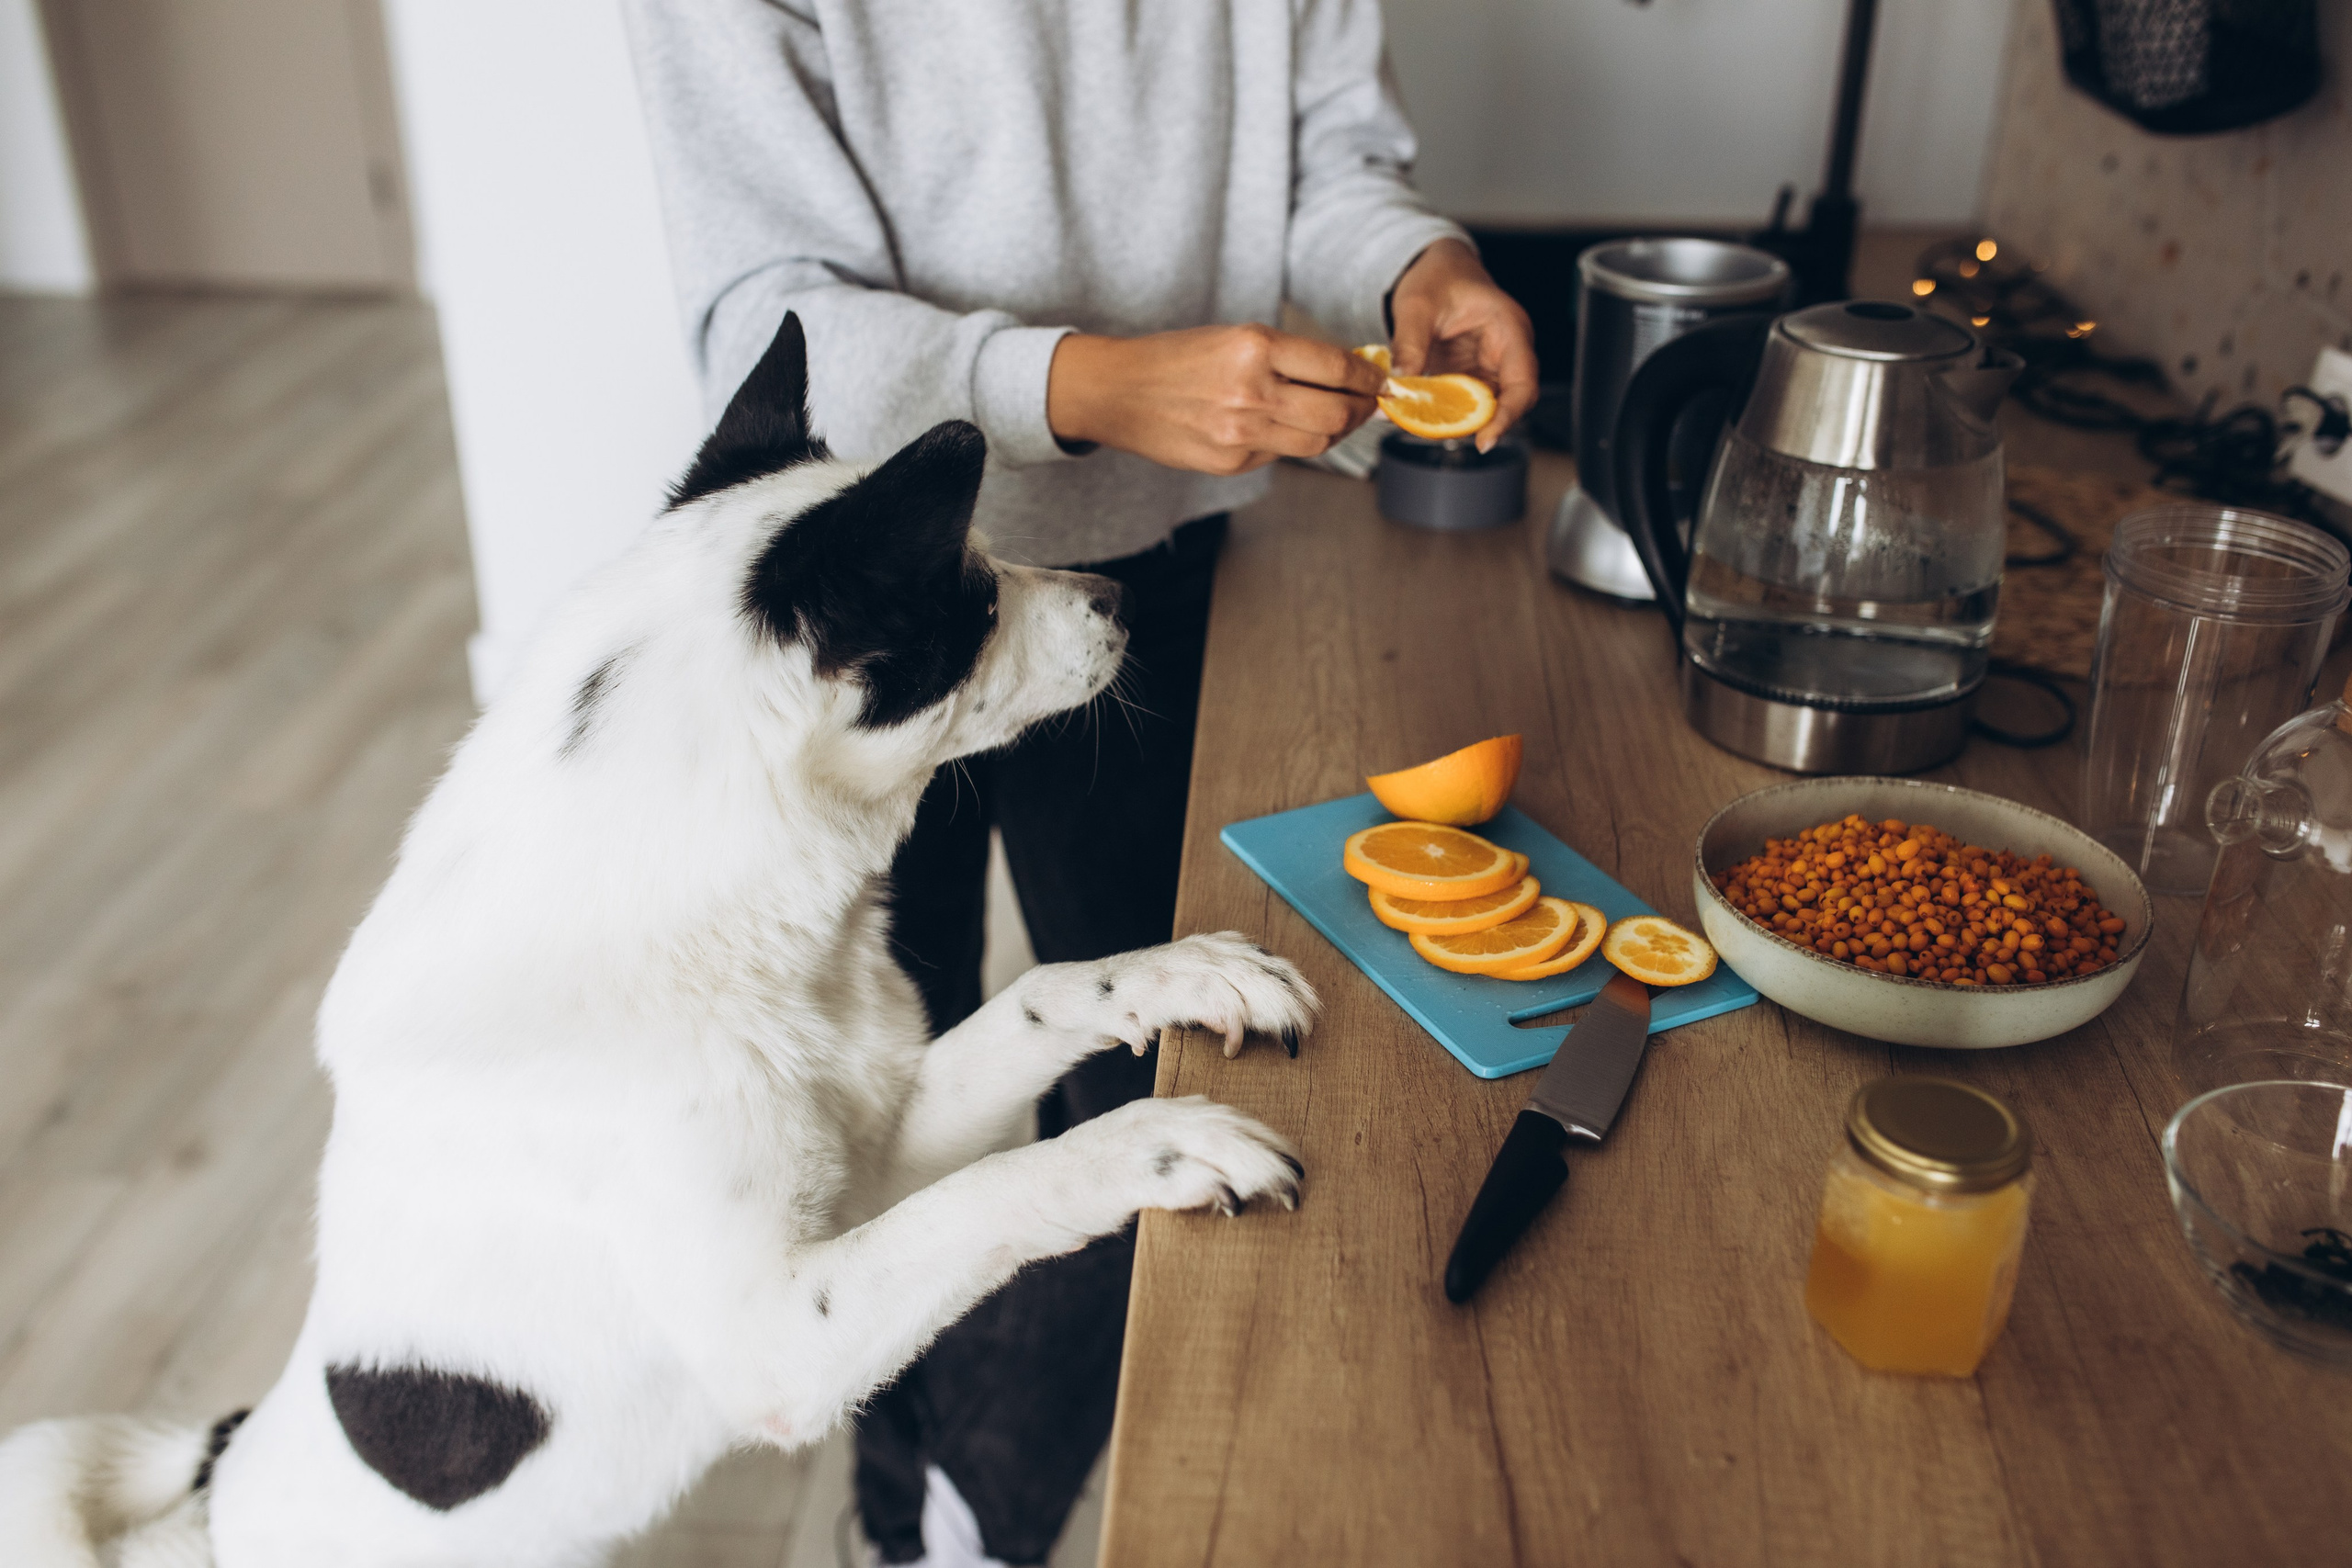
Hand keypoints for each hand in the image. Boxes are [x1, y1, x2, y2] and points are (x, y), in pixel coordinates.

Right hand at [1047, 324, 1381, 475]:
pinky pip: (1281, 456)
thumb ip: (1289, 357)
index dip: (1368, 377)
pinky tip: (1286, 428)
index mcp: (1254, 347)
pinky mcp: (1230, 462)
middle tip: (1369, 403)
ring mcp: (1240, 433)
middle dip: (1362, 409)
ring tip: (1335, 417)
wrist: (1120, 391)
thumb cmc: (1178, 358)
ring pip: (1317, 442)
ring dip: (1335, 431)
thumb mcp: (1235, 338)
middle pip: (1337, 413)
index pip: (1337, 368)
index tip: (1380, 379)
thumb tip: (1346, 375)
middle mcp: (1251, 391)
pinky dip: (1294, 442)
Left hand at [1388, 239, 1537, 452]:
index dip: (1509, 415)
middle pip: (1510, 401)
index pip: (1523, 382)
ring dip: (1460, 421)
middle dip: (1482, 424)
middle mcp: (1506, 351)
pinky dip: (1446, 412)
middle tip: (1444, 435)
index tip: (1486, 439)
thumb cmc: (1436, 277)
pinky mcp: (1471, 375)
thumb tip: (1398, 382)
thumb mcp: (1417, 305)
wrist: (1435, 268)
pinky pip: (1465, 402)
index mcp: (1509, 329)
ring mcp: (1490, 365)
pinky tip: (1421, 416)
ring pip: (1487, 407)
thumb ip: (1409, 343)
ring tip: (1425, 425)